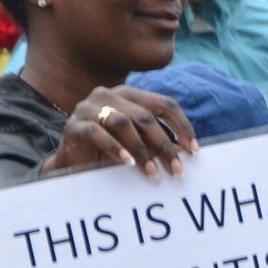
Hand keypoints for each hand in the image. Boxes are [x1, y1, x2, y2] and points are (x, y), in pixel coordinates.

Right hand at [42, 85, 197, 178]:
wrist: (73, 165)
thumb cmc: (110, 154)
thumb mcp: (138, 145)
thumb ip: (158, 142)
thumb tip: (189, 152)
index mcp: (129, 95)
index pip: (164, 104)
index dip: (182, 126)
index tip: (194, 151)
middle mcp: (108, 94)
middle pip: (145, 116)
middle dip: (164, 145)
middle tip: (176, 170)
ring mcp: (88, 108)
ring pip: (123, 123)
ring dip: (141, 150)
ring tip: (152, 173)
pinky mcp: (73, 125)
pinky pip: (97, 133)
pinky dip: (115, 148)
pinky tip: (127, 164)